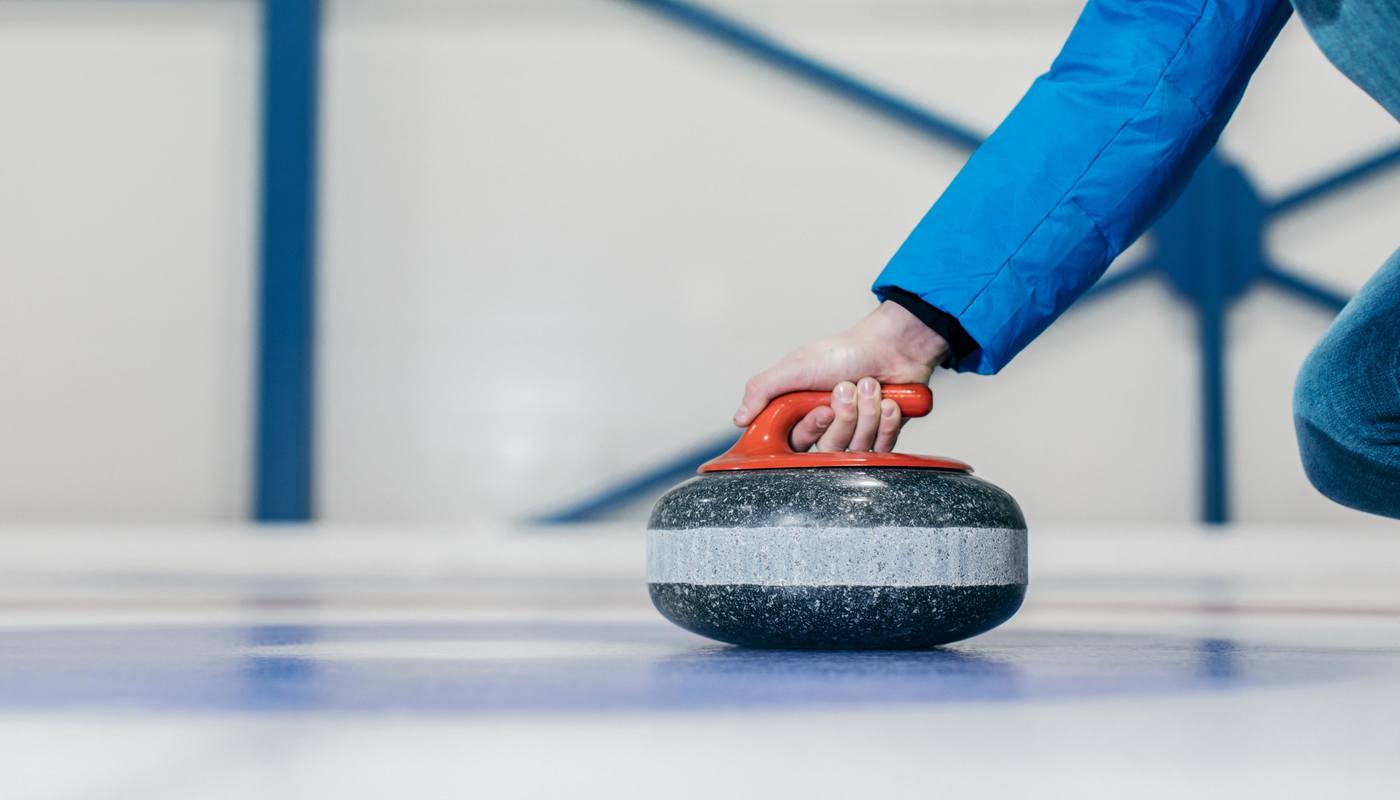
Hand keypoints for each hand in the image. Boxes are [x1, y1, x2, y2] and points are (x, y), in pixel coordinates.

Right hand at [733, 301, 948, 451]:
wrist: (892, 346)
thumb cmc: (844, 352)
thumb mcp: (795, 366)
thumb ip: (762, 390)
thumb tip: (739, 419)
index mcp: (802, 414)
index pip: (796, 442)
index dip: (811, 428)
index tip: (822, 409)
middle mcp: (827, 428)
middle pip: (829, 447)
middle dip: (844, 415)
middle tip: (848, 388)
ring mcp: (856, 434)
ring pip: (857, 446)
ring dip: (867, 412)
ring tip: (870, 385)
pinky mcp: (883, 438)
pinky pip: (882, 447)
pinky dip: (887, 419)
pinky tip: (888, 400)